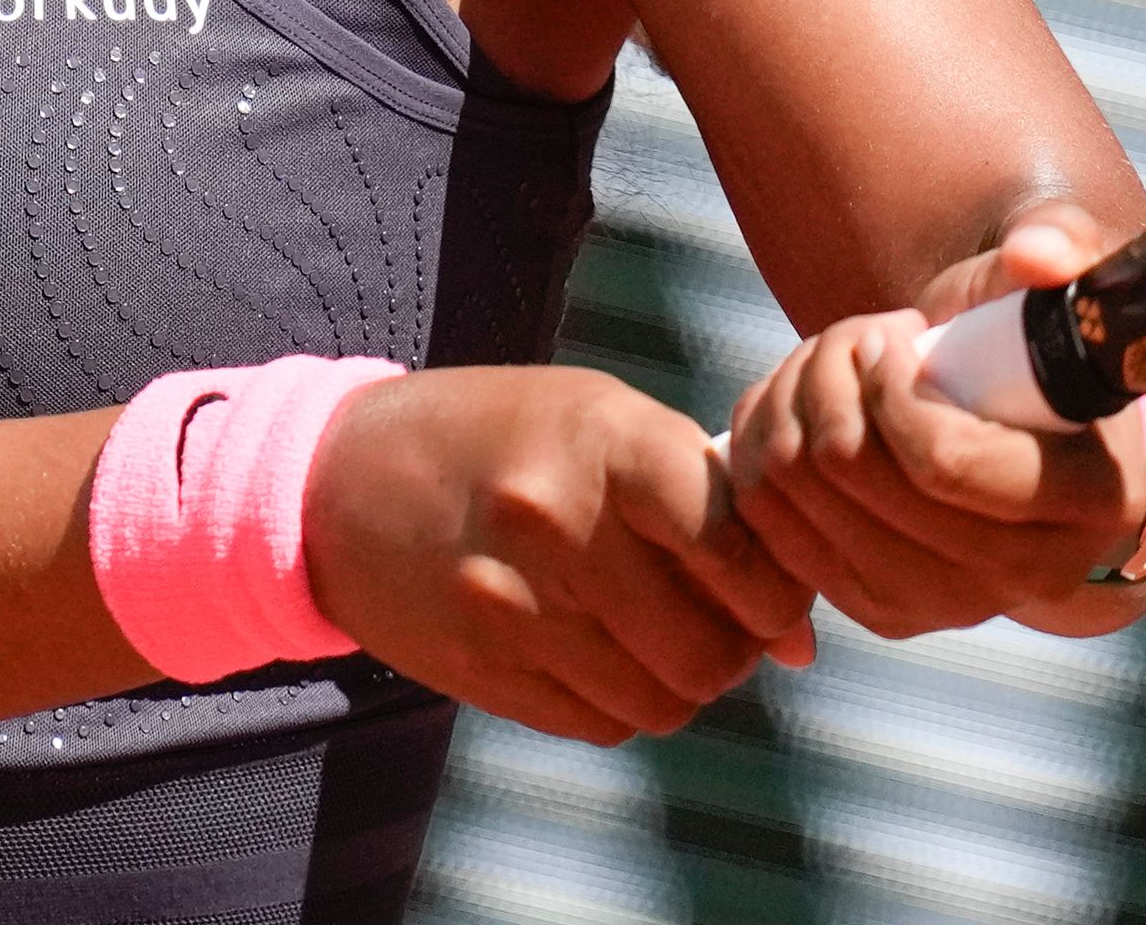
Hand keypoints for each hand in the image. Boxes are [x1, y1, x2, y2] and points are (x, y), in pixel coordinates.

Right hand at [303, 366, 814, 744]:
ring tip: (667, 636)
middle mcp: (557, 525)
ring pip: (662, 700)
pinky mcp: (482, 669)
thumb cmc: (502, 436)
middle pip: (709, 647)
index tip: (772, 587)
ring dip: (686, 682)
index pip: (734, 543)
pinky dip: (627, 702)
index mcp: (602, 444)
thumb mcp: (602, 422)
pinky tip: (609, 654)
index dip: (775, 584)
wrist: (342, 480)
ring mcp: (513, 606)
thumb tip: (803, 636)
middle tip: (726, 621)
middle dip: (738, 647)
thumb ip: (706, 506)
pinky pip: (601, 724)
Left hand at [724, 208, 1145, 638]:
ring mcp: (944, 607)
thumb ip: (1061, 246)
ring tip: (830, 362)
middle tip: (855, 335)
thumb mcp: (1054, 287)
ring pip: (798, 496)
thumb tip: (1037, 255)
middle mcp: (1022, 577)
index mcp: (1088, 501)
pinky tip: (796, 402)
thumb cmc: (1035, 348)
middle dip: (831, 378)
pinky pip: (768, 526)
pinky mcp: (878, 612)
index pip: (944, 463)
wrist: (1015, 432)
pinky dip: (760, 447)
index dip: (891, 387)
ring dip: (789, 402)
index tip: (891, 333)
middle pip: (857, 477)